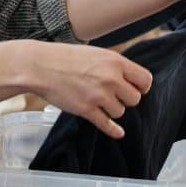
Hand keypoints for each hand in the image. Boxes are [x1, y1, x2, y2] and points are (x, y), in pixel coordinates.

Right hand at [27, 42, 152, 138]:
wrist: (40, 66)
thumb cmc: (67, 58)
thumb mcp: (97, 54)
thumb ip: (116, 66)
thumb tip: (131, 80)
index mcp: (116, 62)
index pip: (145, 80)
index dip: (141, 86)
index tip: (136, 89)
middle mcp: (111, 79)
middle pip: (135, 99)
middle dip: (125, 98)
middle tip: (114, 95)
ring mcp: (99, 96)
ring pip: (120, 112)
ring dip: (112, 109)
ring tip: (99, 100)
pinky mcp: (86, 110)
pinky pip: (107, 125)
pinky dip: (114, 130)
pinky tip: (118, 132)